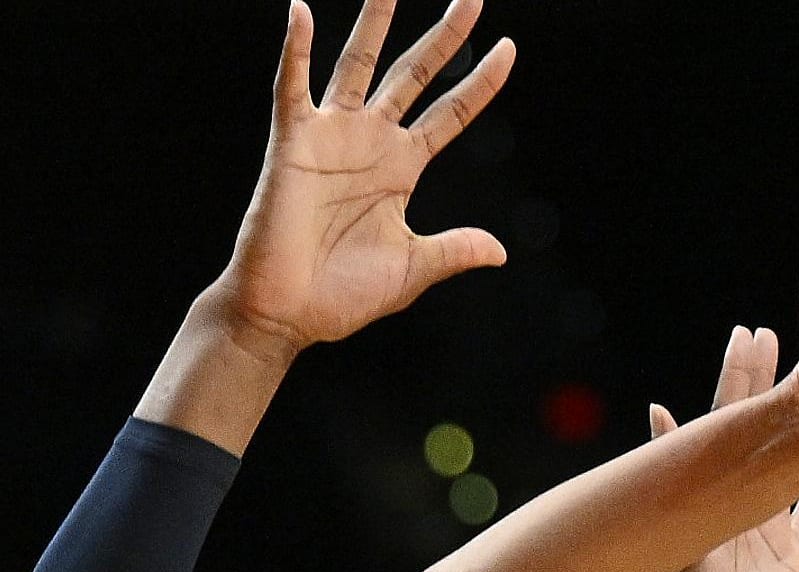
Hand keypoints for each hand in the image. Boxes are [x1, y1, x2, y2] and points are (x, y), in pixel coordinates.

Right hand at [206, 0, 516, 357]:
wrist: (288, 314)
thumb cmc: (341, 296)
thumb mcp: (412, 270)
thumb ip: (454, 251)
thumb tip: (500, 250)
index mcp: (402, 169)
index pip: (451, 114)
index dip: (480, 83)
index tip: (510, 49)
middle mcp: (370, 142)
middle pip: (415, 74)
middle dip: (445, 35)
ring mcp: (332, 137)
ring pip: (358, 65)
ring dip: (376, 22)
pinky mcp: (293, 143)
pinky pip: (293, 88)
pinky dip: (295, 51)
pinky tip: (302, 13)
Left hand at [650, 327, 798, 571]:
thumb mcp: (684, 531)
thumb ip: (674, 475)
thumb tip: (657, 409)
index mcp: (718, 488)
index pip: (731, 417)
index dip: (742, 374)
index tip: (753, 331)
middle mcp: (742, 500)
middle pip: (764, 430)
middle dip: (776, 384)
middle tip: (795, 339)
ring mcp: (766, 528)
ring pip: (793, 467)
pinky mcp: (787, 558)